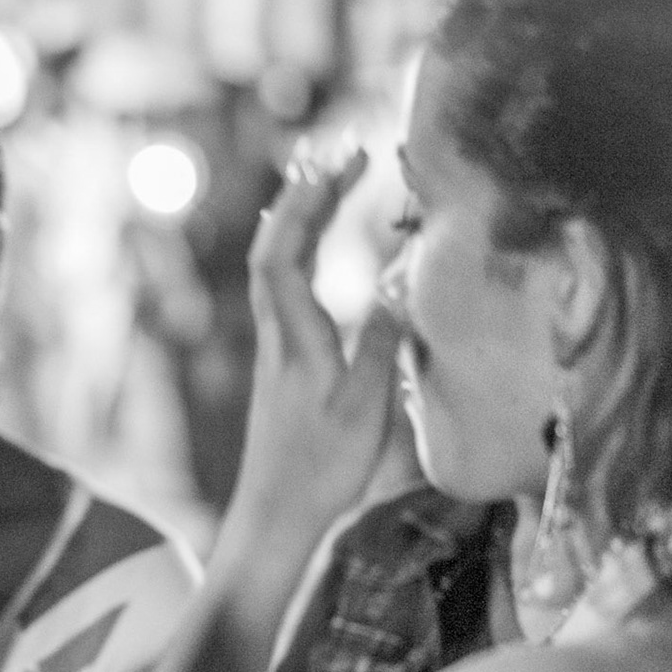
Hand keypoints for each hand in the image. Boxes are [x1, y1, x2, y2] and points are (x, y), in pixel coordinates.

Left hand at [225, 142, 404, 552]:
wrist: (274, 516)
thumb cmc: (320, 468)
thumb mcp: (364, 406)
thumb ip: (381, 342)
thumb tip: (397, 283)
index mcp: (293, 335)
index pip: (284, 249)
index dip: (308, 201)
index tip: (342, 162)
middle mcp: (276, 332)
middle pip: (277, 246)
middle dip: (308, 194)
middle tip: (345, 155)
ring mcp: (276, 347)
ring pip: (277, 266)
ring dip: (301, 219)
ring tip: (331, 180)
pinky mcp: (284, 363)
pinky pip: (285, 288)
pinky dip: (300, 251)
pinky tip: (312, 247)